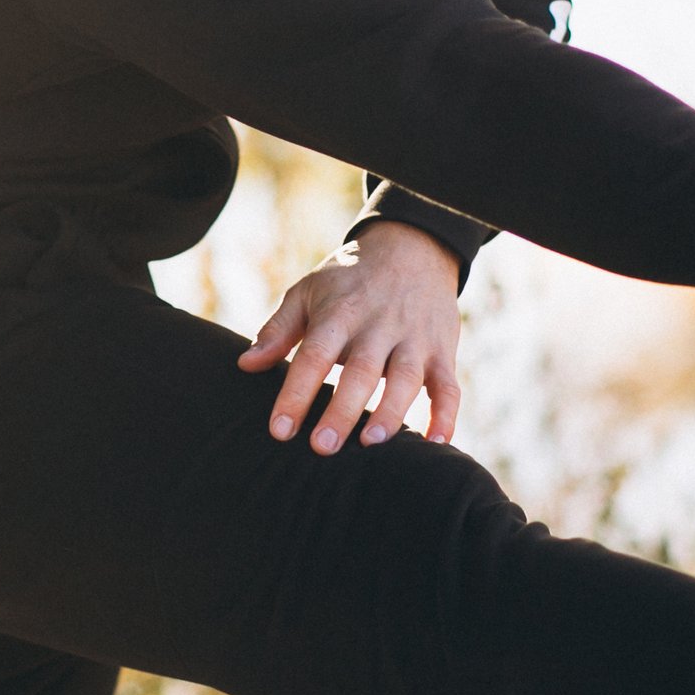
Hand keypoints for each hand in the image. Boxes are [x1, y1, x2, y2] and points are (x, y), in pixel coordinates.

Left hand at [238, 220, 462, 452]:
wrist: (412, 247)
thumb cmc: (348, 280)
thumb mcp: (308, 292)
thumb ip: (278, 330)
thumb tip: (245, 365)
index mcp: (340, 313)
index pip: (315, 354)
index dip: (296, 392)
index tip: (279, 429)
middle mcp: (379, 326)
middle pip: (362, 371)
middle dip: (343, 410)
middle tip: (322, 447)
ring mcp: (415, 339)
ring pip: (407, 378)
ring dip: (391, 411)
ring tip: (370, 442)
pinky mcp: (443, 351)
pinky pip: (449, 387)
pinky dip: (446, 415)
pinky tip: (437, 443)